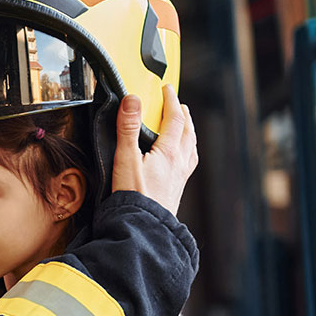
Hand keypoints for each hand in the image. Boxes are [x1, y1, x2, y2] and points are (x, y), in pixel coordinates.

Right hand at [111, 85, 197, 216]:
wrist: (143, 226)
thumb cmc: (133, 197)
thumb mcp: (125, 159)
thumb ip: (127, 128)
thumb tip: (132, 100)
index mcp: (168, 152)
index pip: (175, 118)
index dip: (171, 100)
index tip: (166, 89)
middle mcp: (179, 162)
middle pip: (187, 131)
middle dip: (183, 114)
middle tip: (177, 104)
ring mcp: (180, 176)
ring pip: (191, 147)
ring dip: (188, 132)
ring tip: (184, 126)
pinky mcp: (177, 189)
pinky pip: (189, 163)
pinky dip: (188, 152)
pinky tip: (182, 158)